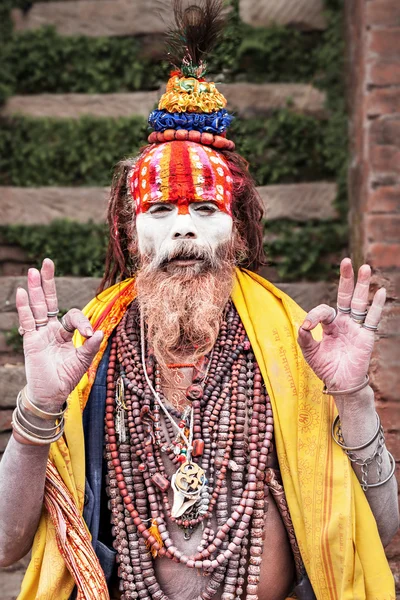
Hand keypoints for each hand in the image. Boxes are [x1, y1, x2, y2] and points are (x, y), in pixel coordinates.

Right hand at [16, 258, 102, 411]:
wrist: (51, 395)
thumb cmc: (66, 379)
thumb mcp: (83, 361)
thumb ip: (90, 346)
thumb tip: (99, 332)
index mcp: (65, 333)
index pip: (72, 316)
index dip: (81, 321)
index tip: (87, 334)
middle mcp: (51, 329)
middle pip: (48, 300)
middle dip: (48, 282)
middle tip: (47, 262)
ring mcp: (39, 333)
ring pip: (36, 307)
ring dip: (35, 289)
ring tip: (33, 270)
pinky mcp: (30, 341)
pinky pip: (27, 321)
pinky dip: (24, 307)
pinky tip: (22, 292)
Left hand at [297, 257, 384, 391]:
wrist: (340, 384)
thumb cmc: (326, 367)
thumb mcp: (309, 352)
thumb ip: (304, 338)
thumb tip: (302, 325)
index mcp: (330, 324)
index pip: (324, 310)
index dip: (314, 315)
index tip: (307, 327)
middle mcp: (344, 322)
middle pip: (346, 296)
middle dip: (346, 278)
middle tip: (346, 261)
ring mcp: (356, 328)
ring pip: (360, 302)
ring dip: (363, 285)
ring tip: (365, 267)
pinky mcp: (366, 336)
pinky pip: (372, 319)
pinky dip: (377, 306)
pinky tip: (380, 292)